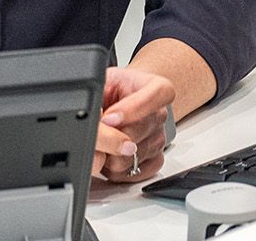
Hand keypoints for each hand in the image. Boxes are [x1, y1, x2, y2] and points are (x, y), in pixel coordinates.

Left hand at [95, 66, 176, 181]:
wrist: (119, 100)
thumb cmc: (113, 89)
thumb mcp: (104, 82)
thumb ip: (100, 96)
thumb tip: (96, 121)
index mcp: (156, 87)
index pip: (157, 95)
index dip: (131, 109)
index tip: (108, 118)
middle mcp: (160, 113)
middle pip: (139, 131)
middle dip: (110, 136)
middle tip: (94, 132)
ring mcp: (159, 138)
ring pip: (133, 156)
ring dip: (110, 155)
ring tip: (101, 143)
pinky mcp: (155, 158)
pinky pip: (138, 172)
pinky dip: (119, 171)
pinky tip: (110, 158)